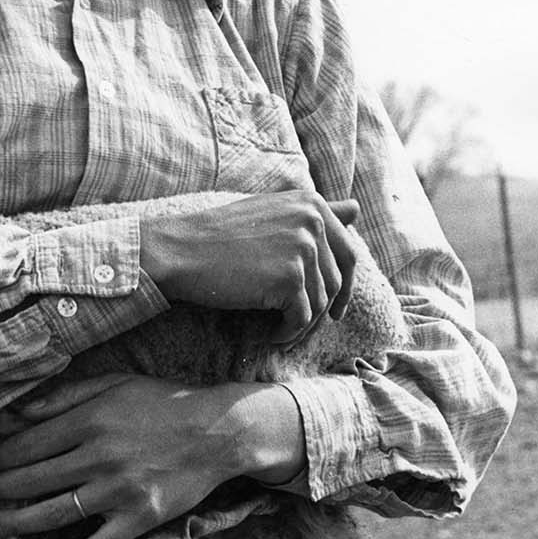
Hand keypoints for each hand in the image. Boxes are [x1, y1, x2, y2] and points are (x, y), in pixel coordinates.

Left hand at [0, 373, 304, 538]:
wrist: (217, 432)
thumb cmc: (163, 403)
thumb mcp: (113, 384)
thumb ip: (65, 397)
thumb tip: (19, 413)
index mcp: (89, 421)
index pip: (29, 444)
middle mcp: (98, 457)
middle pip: (33, 479)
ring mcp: (118, 491)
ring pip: (54, 513)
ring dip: (17, 523)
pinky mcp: (139, 518)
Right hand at [139, 192, 359, 344]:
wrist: (179, 251)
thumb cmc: (218, 236)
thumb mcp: (272, 213)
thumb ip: (315, 214)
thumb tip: (358, 207)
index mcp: (311, 203)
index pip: (347, 251)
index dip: (344, 284)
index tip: (334, 306)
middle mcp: (313, 221)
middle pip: (337, 280)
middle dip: (326, 309)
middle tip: (308, 327)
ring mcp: (303, 248)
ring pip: (320, 303)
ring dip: (301, 324)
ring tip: (279, 331)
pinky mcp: (290, 277)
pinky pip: (301, 318)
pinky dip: (288, 333)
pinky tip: (270, 335)